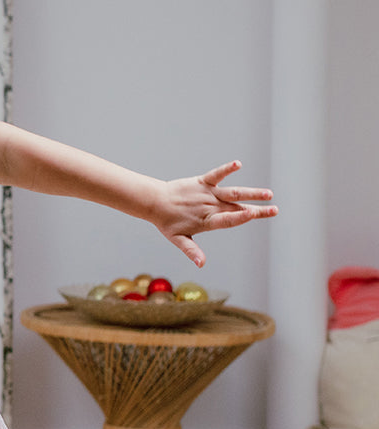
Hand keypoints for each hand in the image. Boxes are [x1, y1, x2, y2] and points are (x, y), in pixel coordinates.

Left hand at [155, 160, 276, 266]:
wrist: (154, 202)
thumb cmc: (166, 222)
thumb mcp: (178, 239)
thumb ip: (191, 250)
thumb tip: (201, 264)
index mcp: (206, 221)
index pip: (227, 220)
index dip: (240, 218)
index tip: (254, 215)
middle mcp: (209, 206)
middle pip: (236, 208)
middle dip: (256, 209)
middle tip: (274, 210)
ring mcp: (207, 193)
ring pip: (232, 192)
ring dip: (250, 193)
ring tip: (268, 193)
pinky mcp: (202, 182)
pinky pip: (216, 175)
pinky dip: (226, 169)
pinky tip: (238, 164)